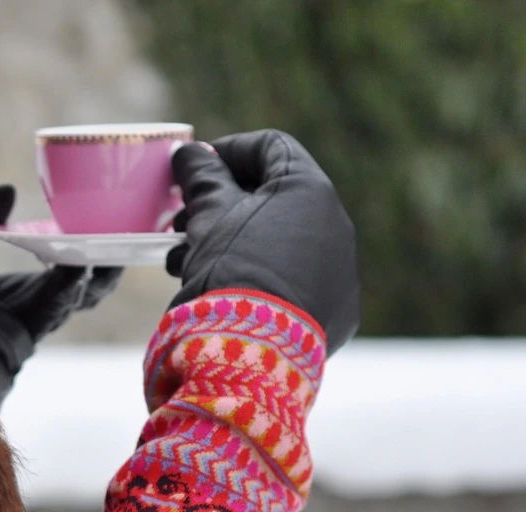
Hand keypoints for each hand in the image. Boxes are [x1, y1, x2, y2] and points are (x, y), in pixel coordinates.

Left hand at [0, 185, 121, 410]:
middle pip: (86, 288)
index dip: (90, 249)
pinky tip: (76, 269)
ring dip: (97, 276)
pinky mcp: (17, 336)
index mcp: (25, 295)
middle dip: (109, 264)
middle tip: (131, 236)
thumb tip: (8, 190)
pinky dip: (65, 288)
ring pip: (77, 299)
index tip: (108, 221)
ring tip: (114, 250)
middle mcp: (34, 312)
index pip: (68, 270)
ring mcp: (28, 325)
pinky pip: (50, 309)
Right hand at [168, 130, 358, 354]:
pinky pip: (295, 283)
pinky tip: (225, 294)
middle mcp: (337, 227)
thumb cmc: (229, 268)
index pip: (272, 148)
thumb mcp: (208, 215)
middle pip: (276, 199)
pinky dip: (261, 278)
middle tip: (184, 221)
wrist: (252, 350)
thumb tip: (189, 153)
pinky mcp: (336, 313)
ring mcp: (340, 273)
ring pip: (282, 243)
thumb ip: (201, 175)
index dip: (228, 151)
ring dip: (235, 243)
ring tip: (189, 263)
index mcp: (311, 190)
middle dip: (225, 205)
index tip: (195, 170)